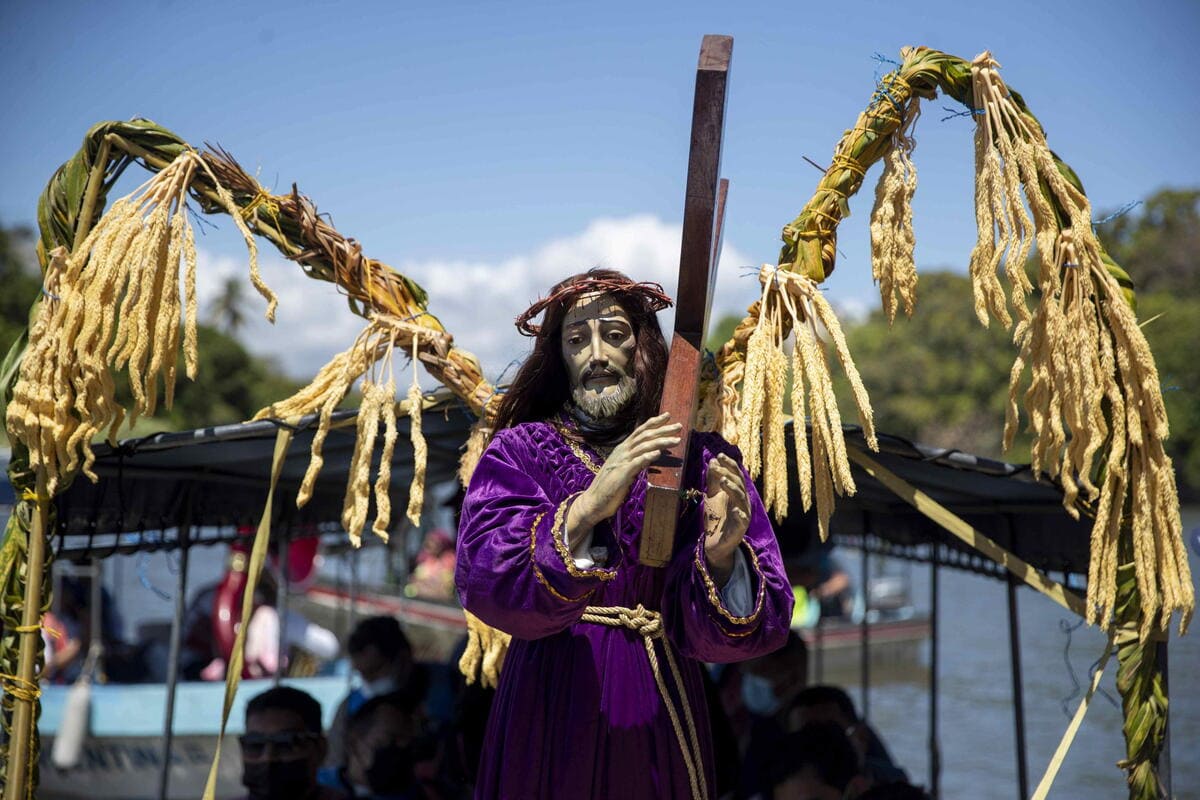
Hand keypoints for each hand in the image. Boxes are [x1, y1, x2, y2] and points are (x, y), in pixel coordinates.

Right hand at [566, 414, 681, 551]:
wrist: (594, 501)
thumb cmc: (610, 486)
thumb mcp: (626, 469)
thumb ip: (637, 460)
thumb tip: (652, 454)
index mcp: (623, 449)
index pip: (640, 431)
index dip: (654, 423)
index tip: (668, 416)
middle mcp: (622, 452)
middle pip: (645, 436)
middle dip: (663, 429)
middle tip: (679, 426)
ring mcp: (621, 462)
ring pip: (643, 447)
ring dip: (661, 442)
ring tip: (675, 440)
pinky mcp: (621, 474)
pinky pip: (635, 463)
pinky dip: (646, 457)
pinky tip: (657, 454)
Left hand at [703, 453, 750, 583]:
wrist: (715, 543)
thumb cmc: (716, 518)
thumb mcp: (712, 496)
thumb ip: (713, 480)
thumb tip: (713, 461)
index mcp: (737, 493)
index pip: (736, 475)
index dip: (729, 465)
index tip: (719, 455)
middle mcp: (743, 502)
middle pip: (739, 484)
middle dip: (728, 473)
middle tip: (717, 466)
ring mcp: (743, 515)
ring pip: (741, 499)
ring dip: (733, 489)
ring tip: (723, 481)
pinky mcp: (741, 529)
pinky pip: (742, 520)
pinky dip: (740, 514)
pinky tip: (734, 510)